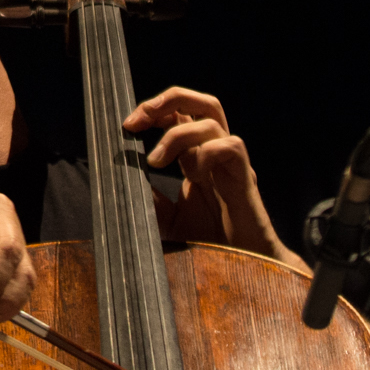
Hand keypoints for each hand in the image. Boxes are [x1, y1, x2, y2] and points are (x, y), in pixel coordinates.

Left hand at [123, 87, 301, 267]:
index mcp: (197, 159)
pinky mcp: (245, 178)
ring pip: (212, 120)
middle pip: (203, 103)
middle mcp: (215, 155)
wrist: (242, 270)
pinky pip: (231, 146)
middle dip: (170, 99)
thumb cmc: (209, 245)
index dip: (154, 112)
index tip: (128, 126)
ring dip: (177, 134)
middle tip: (140, 118)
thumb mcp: (167, 221)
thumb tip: (124, 178)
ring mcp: (231, 165)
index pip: (180, 116)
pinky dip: (206, 152)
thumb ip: (151, 199)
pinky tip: (193, 175)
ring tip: (157, 162)